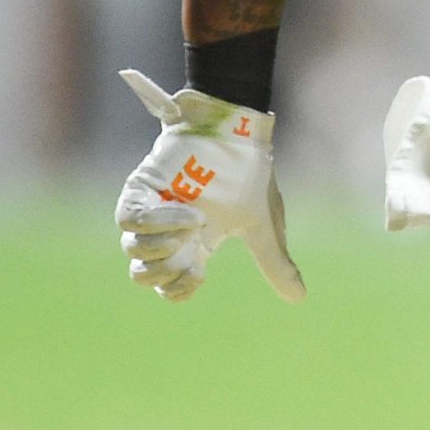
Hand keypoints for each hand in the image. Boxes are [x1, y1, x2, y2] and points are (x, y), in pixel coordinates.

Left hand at [115, 71, 303, 302]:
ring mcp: (154, 208)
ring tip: (194, 227)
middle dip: (163, 274)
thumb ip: (275, 262)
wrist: (237, 131)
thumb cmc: (250, 175)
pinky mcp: (144, 188)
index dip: (176, 290)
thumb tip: (299, 297)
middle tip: (191, 254)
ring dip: (162, 247)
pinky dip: (156, 224)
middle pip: (143, 273)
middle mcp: (169, 231)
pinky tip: (188, 215)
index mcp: (195, 245)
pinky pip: (129, 219)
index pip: (167, 284)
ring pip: (132, 248)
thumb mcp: (264, 225)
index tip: (200, 274)